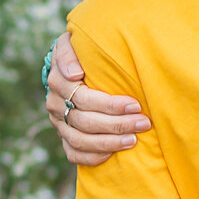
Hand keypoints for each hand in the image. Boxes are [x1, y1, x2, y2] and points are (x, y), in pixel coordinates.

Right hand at [46, 31, 151, 167]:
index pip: (84, 98)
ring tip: (133, 140)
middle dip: (117, 124)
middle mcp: (54, 104)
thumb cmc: (81, 52)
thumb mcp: (73, 42)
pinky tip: (113, 155)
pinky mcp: (63, 137)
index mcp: (58, 81)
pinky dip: (93, 157)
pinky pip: (73, 154)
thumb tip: (74, 74)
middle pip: (85, 121)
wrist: (71, 66)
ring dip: (109, 143)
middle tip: (143, 123)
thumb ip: (70, 52)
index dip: (110, 105)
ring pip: (80, 140)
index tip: (135, 104)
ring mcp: (58, 123)